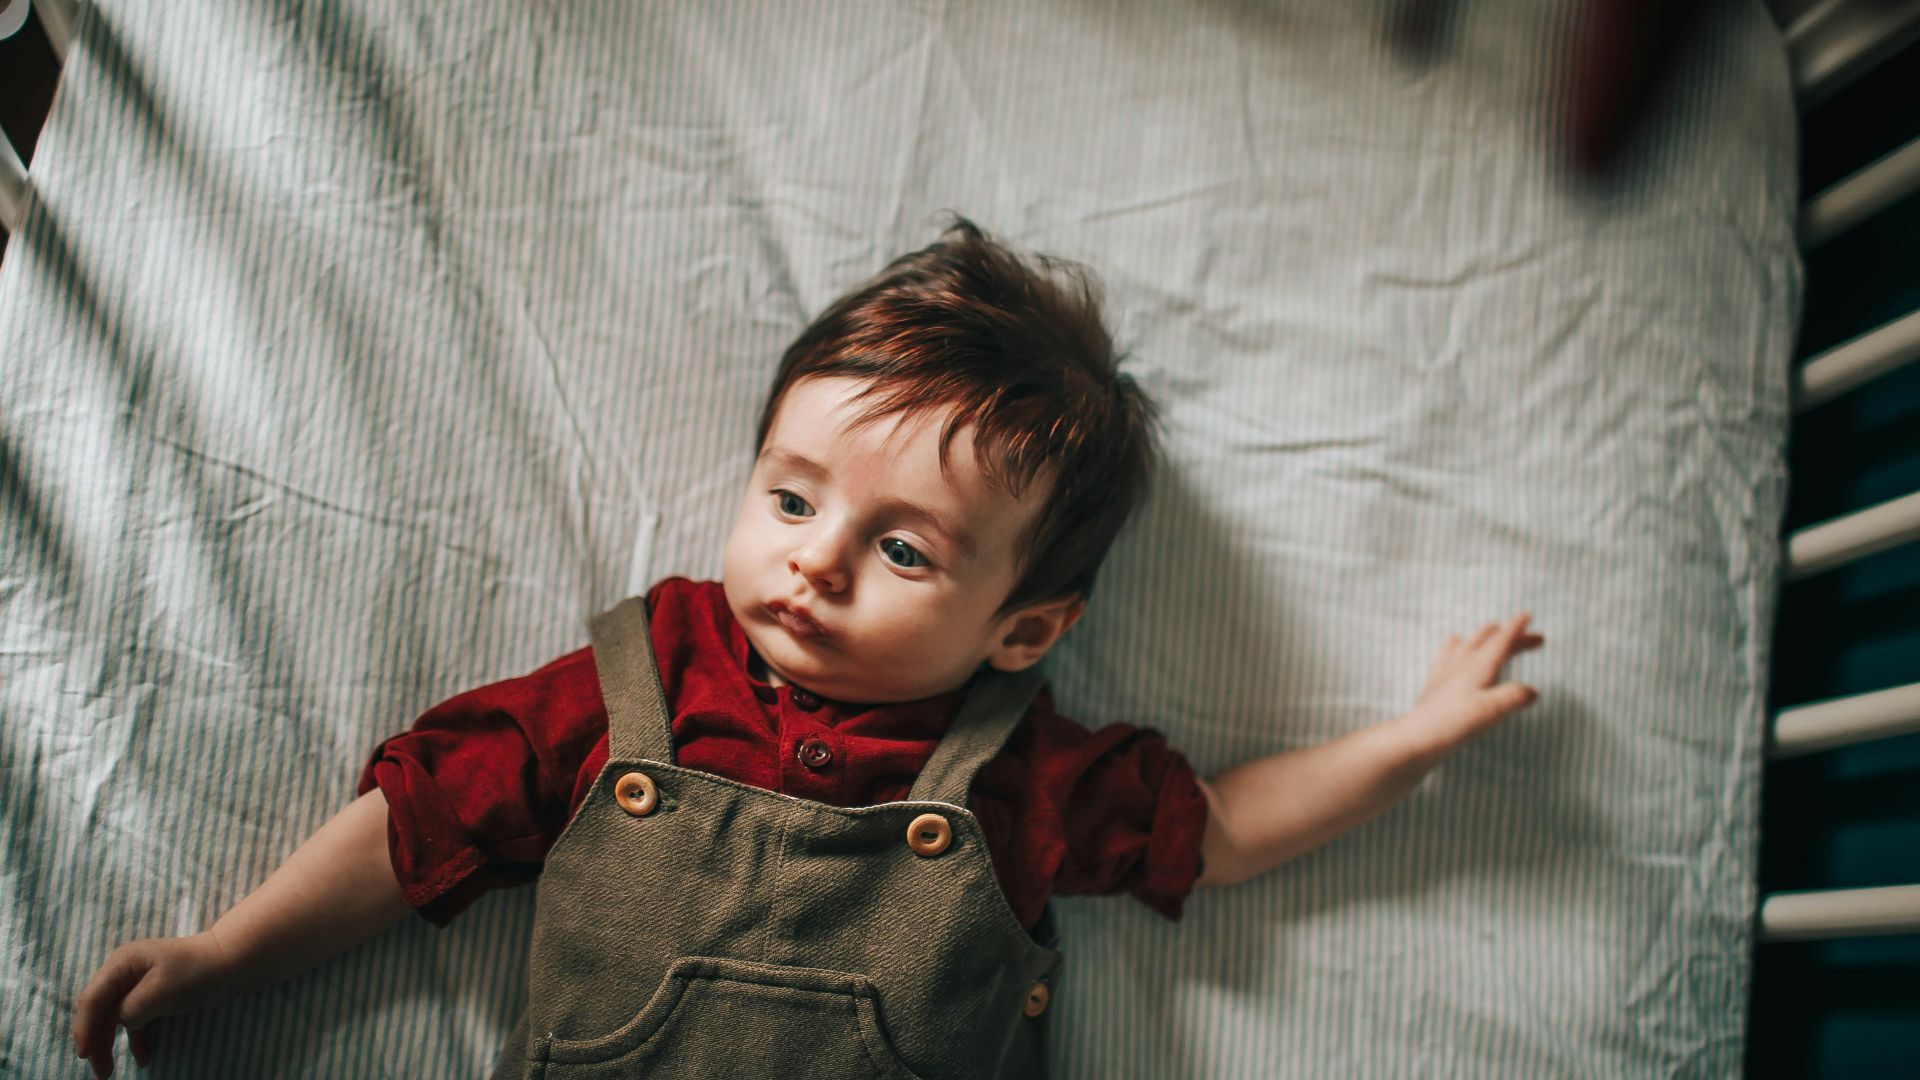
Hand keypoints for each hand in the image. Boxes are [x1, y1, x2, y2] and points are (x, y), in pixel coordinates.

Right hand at [73, 932, 237, 1077]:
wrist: (229, 962)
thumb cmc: (197, 971)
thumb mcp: (162, 990)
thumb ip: (133, 1008)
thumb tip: (121, 1021)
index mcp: (122, 964)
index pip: (92, 999)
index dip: (85, 1028)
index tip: (85, 1054)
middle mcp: (123, 972)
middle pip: (98, 1010)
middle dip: (95, 1040)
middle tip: (101, 1071)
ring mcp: (135, 984)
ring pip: (112, 1018)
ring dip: (109, 1044)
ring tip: (108, 1072)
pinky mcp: (149, 996)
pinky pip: (133, 1020)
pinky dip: (135, 1039)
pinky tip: (144, 1058)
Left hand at [1402, 614, 1543, 756]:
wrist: (1419, 734)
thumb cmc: (1457, 722)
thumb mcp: (1493, 710)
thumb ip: (1515, 697)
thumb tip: (1532, 692)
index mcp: (1480, 665)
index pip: (1501, 639)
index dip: (1516, 627)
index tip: (1528, 615)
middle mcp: (1463, 661)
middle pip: (1489, 637)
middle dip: (1510, 634)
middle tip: (1531, 639)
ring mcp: (1446, 668)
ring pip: (1469, 641)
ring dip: (1486, 635)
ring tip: (1495, 633)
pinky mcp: (1435, 679)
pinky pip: (1448, 651)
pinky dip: (1460, 644)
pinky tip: (1455, 644)